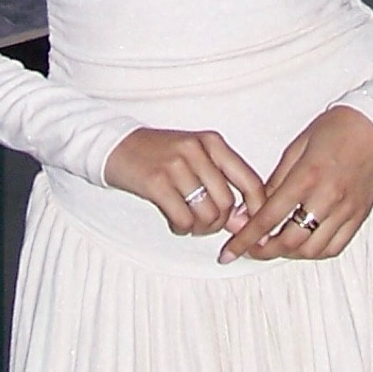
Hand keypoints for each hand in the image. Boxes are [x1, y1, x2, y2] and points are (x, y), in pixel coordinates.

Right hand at [104, 127, 268, 238]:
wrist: (115, 145)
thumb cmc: (160, 155)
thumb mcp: (195, 158)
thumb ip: (221, 184)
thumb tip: (243, 223)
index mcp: (213, 143)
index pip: (250, 181)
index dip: (257, 211)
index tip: (253, 229)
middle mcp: (198, 150)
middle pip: (228, 203)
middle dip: (219, 223)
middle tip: (205, 225)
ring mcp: (177, 165)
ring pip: (207, 213)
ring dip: (200, 228)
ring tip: (189, 223)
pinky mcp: (156, 182)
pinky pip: (183, 218)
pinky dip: (182, 228)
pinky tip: (175, 222)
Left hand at [217, 105, 372, 263]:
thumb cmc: (337, 128)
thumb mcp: (297, 147)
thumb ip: (274, 182)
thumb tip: (250, 210)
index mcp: (307, 177)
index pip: (269, 218)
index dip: (245, 239)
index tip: (230, 250)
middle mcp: (327, 198)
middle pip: (290, 241)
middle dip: (264, 251)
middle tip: (250, 248)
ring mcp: (346, 210)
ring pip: (312, 250)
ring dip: (289, 253)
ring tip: (275, 245)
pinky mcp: (360, 216)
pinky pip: (335, 247)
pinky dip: (315, 252)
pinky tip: (303, 244)